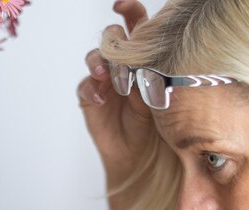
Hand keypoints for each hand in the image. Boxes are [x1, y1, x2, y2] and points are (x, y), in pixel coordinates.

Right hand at [77, 0, 151, 187]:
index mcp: (142, 56)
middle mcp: (121, 63)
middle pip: (111, 37)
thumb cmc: (159, 124)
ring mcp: (104, 80)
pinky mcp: (91, 98)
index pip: (135, 25)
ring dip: (99, 62)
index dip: (129, 10)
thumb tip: (158, 57)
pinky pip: (85, 86)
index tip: (122, 5)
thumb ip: (157, 74)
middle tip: (119, 53)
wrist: (144, 155)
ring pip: (94, 58)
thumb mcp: (163, 95)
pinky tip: (101, 98)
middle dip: (113, 41)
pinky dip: (91, 89)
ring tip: (106, 75)